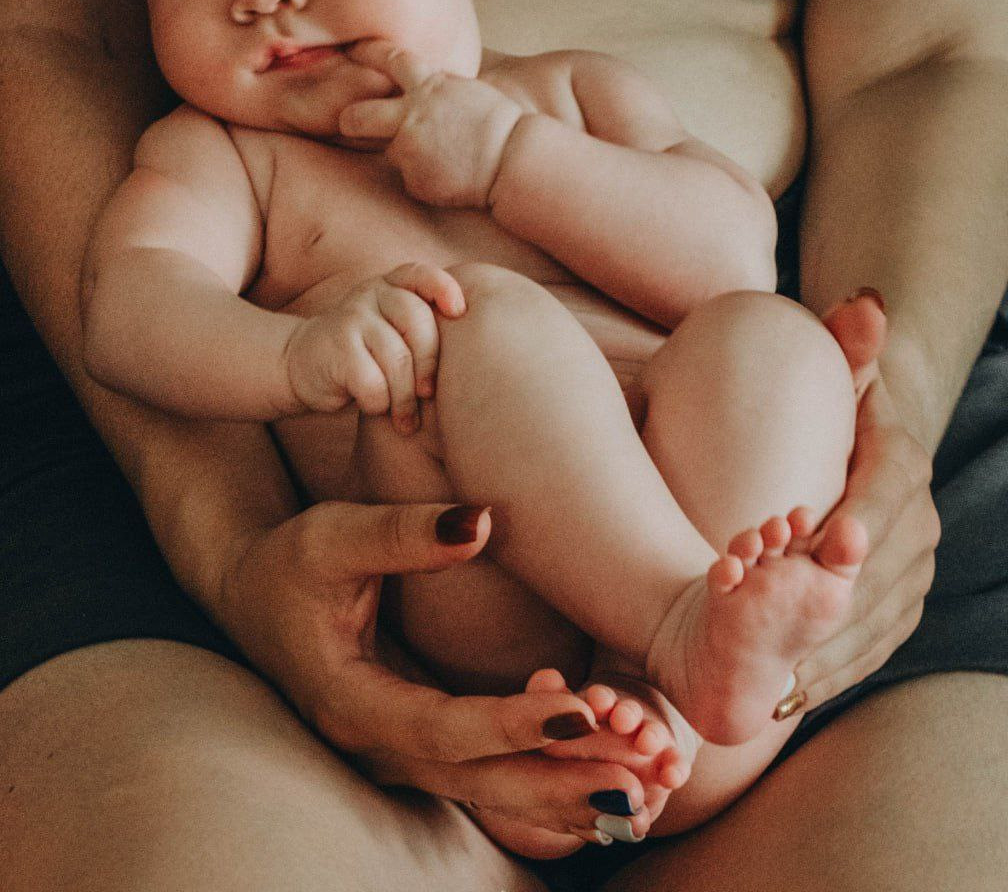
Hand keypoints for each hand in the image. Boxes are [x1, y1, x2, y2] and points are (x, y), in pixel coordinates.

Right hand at [218, 500, 647, 831]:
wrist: (254, 593)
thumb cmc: (293, 559)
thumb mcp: (335, 533)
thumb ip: (405, 533)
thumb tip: (482, 523)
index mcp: (350, 700)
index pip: (443, 727)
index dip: (513, 722)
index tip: (583, 707)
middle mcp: (376, 747)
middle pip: (479, 780)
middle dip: (561, 779)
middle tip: (643, 774)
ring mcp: (397, 756)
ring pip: (490, 791)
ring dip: (565, 791)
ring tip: (646, 788)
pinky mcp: (420, 746)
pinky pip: (488, 778)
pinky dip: (546, 783)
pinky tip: (605, 783)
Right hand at [285, 263, 464, 433]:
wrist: (302, 364)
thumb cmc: (365, 352)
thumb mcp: (391, 327)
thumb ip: (421, 325)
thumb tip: (476, 347)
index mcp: (390, 284)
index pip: (421, 274)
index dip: (444, 288)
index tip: (459, 312)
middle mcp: (370, 293)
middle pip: (416, 321)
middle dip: (429, 363)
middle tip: (428, 394)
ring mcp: (350, 318)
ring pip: (397, 359)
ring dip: (404, 397)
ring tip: (405, 418)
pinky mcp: (335, 349)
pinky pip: (373, 382)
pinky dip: (379, 402)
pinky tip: (374, 407)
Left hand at [339, 43, 524, 206]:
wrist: (515, 159)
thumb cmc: (501, 124)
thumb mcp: (467, 91)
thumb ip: (436, 90)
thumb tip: (418, 89)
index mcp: (429, 86)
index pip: (388, 59)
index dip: (365, 52)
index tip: (352, 51)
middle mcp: (410, 116)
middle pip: (357, 116)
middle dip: (349, 120)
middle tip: (349, 124)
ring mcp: (409, 151)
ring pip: (393, 152)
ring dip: (410, 156)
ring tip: (446, 159)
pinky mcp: (414, 181)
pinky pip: (413, 180)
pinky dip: (428, 180)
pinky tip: (453, 177)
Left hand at [783, 296, 940, 713]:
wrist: (855, 445)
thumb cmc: (831, 405)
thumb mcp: (837, 370)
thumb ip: (847, 343)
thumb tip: (864, 305)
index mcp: (901, 468)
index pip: (885, 501)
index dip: (857, 525)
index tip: (821, 548)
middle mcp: (918, 525)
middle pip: (878, 571)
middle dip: (833, 603)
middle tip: (783, 631)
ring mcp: (912, 569)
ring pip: (876, 618)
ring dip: (833, 650)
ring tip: (782, 679)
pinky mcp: (899, 603)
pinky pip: (873, 643)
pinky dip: (839, 669)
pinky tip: (796, 693)